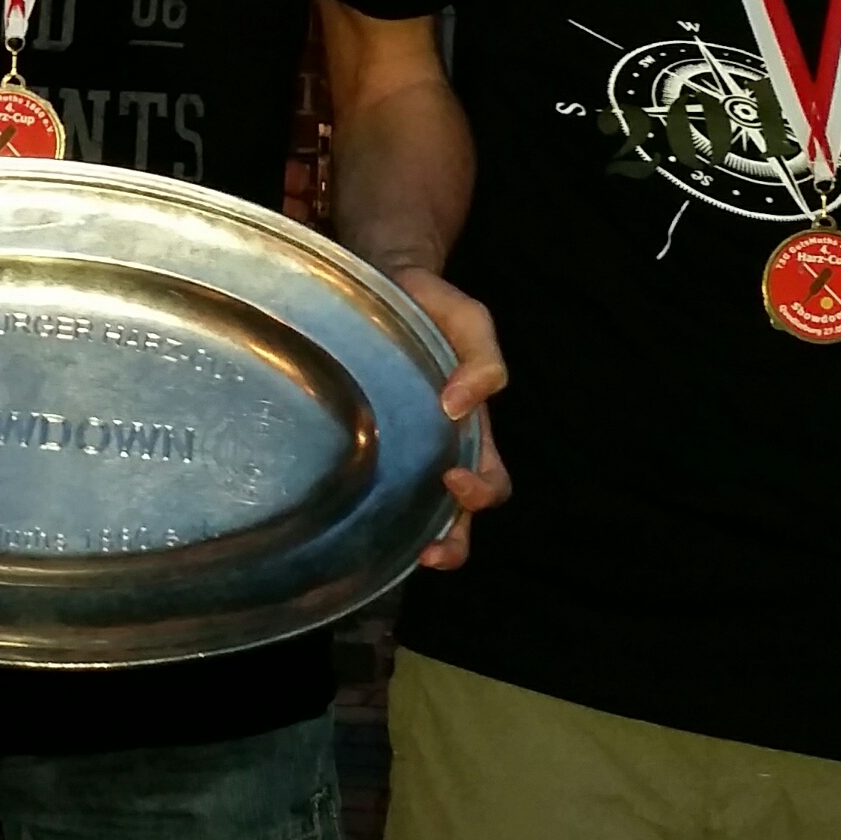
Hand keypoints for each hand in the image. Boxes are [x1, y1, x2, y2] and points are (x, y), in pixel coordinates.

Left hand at [389, 265, 509, 570]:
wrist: (383, 283)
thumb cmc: (432, 306)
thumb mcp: (470, 321)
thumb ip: (482, 359)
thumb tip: (460, 405)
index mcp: (471, 429)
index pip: (491, 480)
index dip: (481, 493)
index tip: (453, 477)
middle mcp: (439, 450)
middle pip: (458, 517)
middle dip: (452, 541)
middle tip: (431, 548)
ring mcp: (402, 451)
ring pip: (417, 514)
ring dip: (417, 541)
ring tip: (402, 556)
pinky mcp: (365, 443)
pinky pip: (373, 489)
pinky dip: (373, 517)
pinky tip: (350, 525)